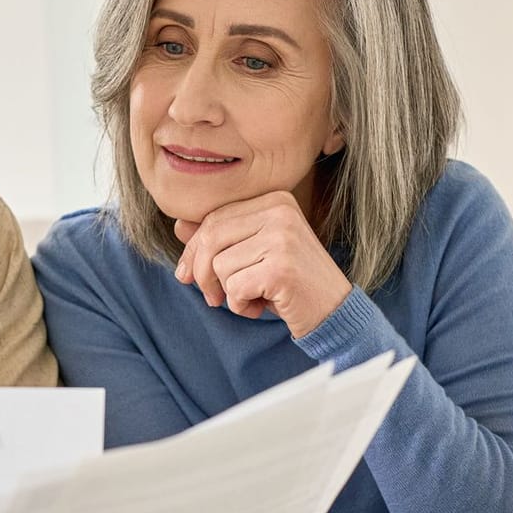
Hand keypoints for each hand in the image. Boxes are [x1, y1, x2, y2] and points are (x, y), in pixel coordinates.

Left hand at [173, 191, 352, 338]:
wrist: (333, 311)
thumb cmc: (289, 282)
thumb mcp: (254, 254)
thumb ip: (221, 238)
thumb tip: (179, 225)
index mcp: (274, 200)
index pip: (214, 218)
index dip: (193, 250)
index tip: (186, 276)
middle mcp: (280, 211)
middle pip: (211, 238)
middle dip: (203, 273)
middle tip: (213, 298)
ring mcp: (282, 238)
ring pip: (220, 266)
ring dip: (228, 293)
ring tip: (253, 298)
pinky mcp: (281, 268)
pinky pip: (235, 288)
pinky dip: (241, 305)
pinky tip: (262, 306)